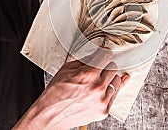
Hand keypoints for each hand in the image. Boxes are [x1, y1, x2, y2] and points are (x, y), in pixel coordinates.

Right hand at [13, 49, 128, 129]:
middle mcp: (97, 87)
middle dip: (107, 66)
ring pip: (117, 82)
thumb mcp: (66, 69)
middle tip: (101, 67)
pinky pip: (114, 96)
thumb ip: (84, 60)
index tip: (105, 53)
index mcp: (88, 75)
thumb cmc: (55, 93)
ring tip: (100, 79)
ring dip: (110, 78)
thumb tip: (95, 54)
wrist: (51, 115)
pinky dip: (109, 91)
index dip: (104, 53)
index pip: (106, 57)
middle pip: (113, 68)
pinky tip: (106, 87)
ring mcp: (102, 100)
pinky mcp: (104, 111)